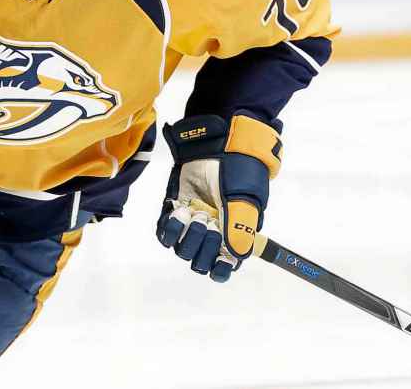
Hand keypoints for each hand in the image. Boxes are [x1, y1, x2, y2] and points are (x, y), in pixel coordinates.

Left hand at [156, 113, 280, 281]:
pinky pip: (166, 230)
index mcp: (234, 231)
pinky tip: (178, 212)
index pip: (225, 264)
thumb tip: (236, 257)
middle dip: (203, 246)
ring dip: (186, 235)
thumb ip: (239, 227)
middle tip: (208, 222)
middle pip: (201, 259)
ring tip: (193, 214)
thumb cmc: (238, 168)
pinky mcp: (174, 206)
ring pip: (182, 247)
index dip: (220, 268)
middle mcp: (212, 230)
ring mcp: (192, 220)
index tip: (219, 260)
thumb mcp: (244, 198)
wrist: (217, 141)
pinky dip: (169, 227)